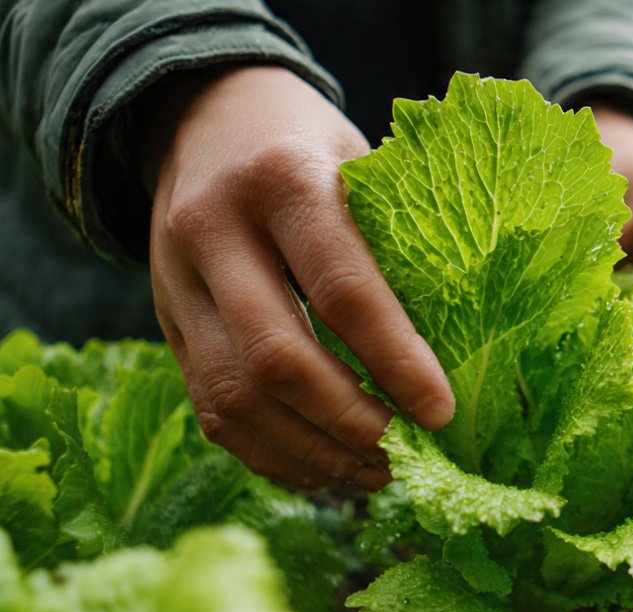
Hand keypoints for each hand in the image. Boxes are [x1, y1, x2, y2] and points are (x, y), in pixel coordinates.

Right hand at [138, 66, 453, 489]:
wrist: (201, 117)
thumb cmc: (309, 145)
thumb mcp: (358, 160)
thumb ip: (395, 240)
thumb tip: (466, 348)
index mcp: (281, 180)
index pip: (341, 289)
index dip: (395, 361)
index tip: (441, 412)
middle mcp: (214, 232)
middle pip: (278, 358)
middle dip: (351, 422)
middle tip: (408, 453)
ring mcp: (175, 284)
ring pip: (235, 398)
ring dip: (312, 451)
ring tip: (375, 473)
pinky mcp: (166, 326)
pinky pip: (211, 412)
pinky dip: (271, 454)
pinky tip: (324, 468)